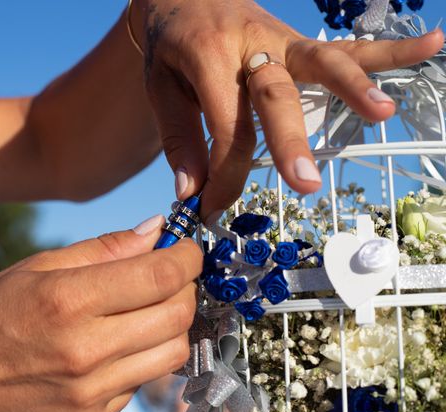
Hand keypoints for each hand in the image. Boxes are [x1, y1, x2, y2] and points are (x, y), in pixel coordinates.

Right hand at [0, 215, 200, 411]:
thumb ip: (106, 248)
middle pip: (178, 316)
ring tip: (147, 310)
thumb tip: (157, 231)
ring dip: (172, 325)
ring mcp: (89, 392)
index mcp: (70, 300)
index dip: (188, 257)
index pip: (161, 276)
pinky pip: (141, 383)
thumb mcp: (40, 265)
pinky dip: (141, 358)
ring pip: (172, 353)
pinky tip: (115, 346)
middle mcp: (85, 350)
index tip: (189, 250)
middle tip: (170, 277)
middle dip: (186, 289)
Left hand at [134, 0, 443, 219]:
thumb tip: (190, 191)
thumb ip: (177, 138)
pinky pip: (346, 45)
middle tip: (304, 182)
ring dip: (353, 87)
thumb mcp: (158, 87)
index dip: (223, 173)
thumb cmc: (172, 46)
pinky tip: (433, 43)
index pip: (224, 125)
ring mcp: (281, 39)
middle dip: (289, 140)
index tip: (215, 207)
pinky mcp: (299, 40)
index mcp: (206, 56)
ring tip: (383, 112)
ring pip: (321, 62)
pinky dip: (387, 50)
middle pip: (274, 94)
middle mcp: (249, 45)